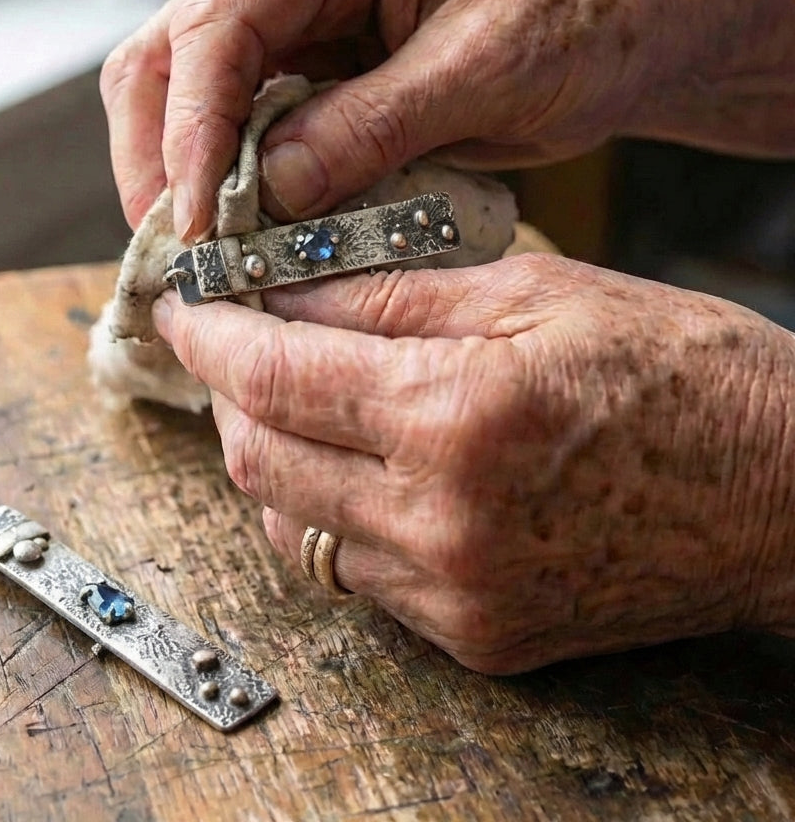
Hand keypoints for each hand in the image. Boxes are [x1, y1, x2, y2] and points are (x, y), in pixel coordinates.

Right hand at [103, 0, 677, 239]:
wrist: (625, 27)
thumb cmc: (577, 20)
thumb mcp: (481, 73)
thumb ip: (368, 126)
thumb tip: (266, 192)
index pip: (217, 25)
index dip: (192, 128)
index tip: (196, 219)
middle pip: (170, 54)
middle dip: (159, 154)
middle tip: (176, 245)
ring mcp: (298, 17)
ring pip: (188, 91)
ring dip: (183, 172)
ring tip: (201, 249)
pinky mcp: (313, 69)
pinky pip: (243, 125)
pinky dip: (231, 181)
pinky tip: (244, 229)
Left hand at [154, 255, 794, 672]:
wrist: (783, 496)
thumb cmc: (681, 374)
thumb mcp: (536, 291)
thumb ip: (392, 292)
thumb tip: (287, 285)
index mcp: (456, 414)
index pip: (274, 374)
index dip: (211, 332)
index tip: (185, 302)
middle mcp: (441, 520)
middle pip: (258, 458)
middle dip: (226, 391)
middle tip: (232, 339)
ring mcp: (454, 592)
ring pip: (291, 523)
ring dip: (268, 453)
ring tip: (291, 395)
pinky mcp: (473, 634)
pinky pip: (351, 572)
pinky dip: (325, 510)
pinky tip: (351, 463)